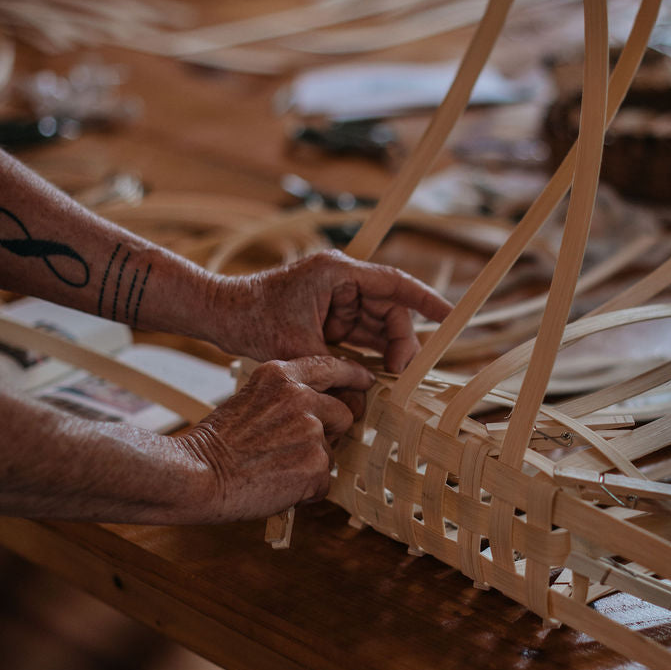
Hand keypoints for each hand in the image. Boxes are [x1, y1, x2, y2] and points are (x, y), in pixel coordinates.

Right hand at [173, 354, 373, 521]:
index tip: (367, 380)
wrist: (196, 475)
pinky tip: (276, 487)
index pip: (330, 365)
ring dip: (311, 466)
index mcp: (282, 376)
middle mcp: (301, 397)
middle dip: (330, 434)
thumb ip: (285, 398)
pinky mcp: (315, 464)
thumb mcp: (250, 400)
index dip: (353, 374)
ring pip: (332, 452)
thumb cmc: (217, 444)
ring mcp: (311, 430)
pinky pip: (324, 482)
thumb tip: (318, 413)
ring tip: (275, 469)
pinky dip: (305, 491)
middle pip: (344, 413)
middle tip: (294, 450)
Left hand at [211, 250, 450, 372]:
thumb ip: (337, 369)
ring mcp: (335, 298)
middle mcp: (341, 280)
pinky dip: (367, 353)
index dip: (426, 301)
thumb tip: (366, 396)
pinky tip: (374, 376)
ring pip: (375, 325)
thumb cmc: (252, 321)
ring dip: (385, 350)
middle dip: (400, 341)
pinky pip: (359, 334)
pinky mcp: (327, 315)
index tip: (450, 316)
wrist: (219, 314)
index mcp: (338, 273)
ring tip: (391, 380)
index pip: (395, 284)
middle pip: (388, 309)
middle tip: (402, 373)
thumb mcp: (298, 349)